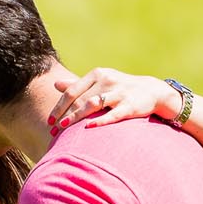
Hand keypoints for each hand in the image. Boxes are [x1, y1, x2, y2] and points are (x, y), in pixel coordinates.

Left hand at [48, 69, 180, 131]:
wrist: (152, 91)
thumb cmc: (120, 88)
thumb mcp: (100, 82)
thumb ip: (78, 84)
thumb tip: (55, 84)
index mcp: (97, 74)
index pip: (72, 90)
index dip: (59, 106)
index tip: (50, 120)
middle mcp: (107, 80)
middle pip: (80, 99)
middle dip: (65, 114)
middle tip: (54, 129)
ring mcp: (119, 92)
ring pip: (93, 104)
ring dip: (76, 116)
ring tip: (64, 127)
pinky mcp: (130, 105)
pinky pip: (113, 114)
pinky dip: (101, 120)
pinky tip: (89, 127)